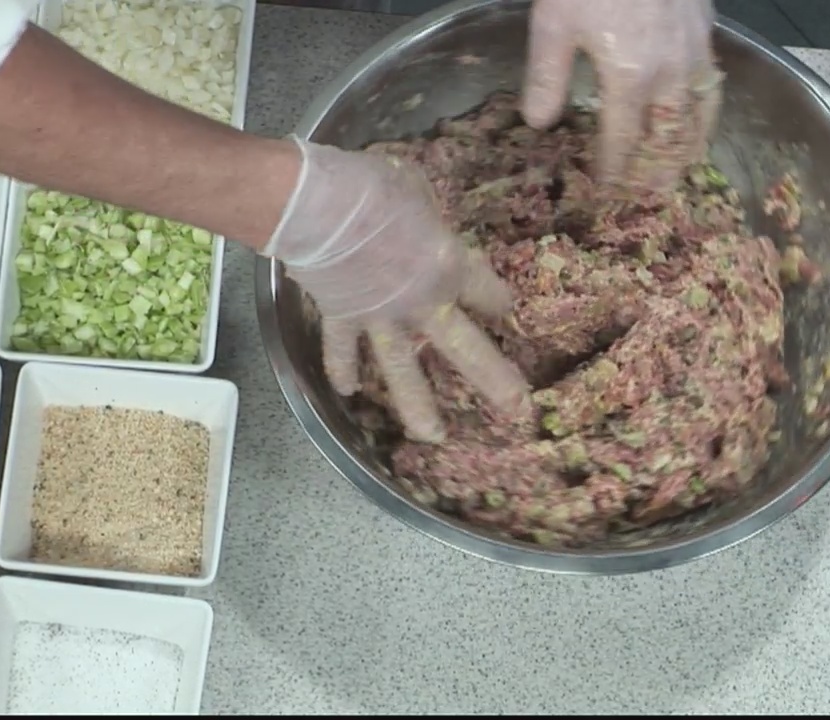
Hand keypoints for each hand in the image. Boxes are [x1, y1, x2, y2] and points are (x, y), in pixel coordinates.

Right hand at [264, 137, 530, 442]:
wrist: (311, 204)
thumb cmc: (371, 187)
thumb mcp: (417, 190)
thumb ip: (429, 218)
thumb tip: (424, 223)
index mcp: (449, 268)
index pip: (488, 294)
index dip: (501, 303)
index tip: (509, 311)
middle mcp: (421, 305)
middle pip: (466, 351)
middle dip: (495, 382)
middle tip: (518, 409)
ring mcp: (379, 319)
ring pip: (404, 372)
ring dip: (419, 408)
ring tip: (435, 436)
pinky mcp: (341, 319)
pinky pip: (342, 351)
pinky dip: (342, 369)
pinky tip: (346, 391)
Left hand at [522, 0, 723, 189]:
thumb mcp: (554, 23)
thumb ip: (547, 77)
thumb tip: (538, 124)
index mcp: (630, 78)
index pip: (622, 141)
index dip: (614, 171)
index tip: (607, 192)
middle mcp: (670, 74)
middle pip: (669, 138)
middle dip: (659, 171)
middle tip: (652, 196)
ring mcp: (695, 51)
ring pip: (700, 114)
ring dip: (690, 146)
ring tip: (683, 168)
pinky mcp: (707, 28)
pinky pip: (713, 82)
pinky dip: (707, 108)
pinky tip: (699, 109)